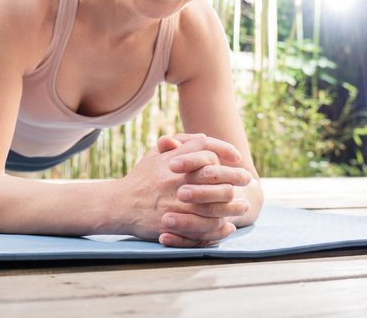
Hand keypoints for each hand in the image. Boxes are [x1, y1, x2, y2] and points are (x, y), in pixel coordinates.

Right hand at [116, 134, 252, 246]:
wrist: (119, 205)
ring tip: (243, 204)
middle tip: (246, 179)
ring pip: (214, 204)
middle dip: (235, 177)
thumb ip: (176, 145)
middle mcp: (175, 180)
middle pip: (215, 176)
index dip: (224, 149)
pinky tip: (228, 225)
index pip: (205, 148)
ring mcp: (175, 204)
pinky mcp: (174, 224)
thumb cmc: (141, 178)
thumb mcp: (154, 156)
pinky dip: (220, 227)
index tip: (236, 156)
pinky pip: (204, 227)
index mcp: (171, 161)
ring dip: (233, 205)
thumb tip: (203, 138)